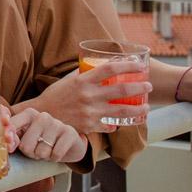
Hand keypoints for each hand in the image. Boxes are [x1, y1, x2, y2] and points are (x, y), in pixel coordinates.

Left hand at [10, 107, 85, 162]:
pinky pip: (56, 154)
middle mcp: (42, 116)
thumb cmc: (42, 141)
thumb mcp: (26, 138)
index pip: (12, 125)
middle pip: (25, 146)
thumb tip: (8, 144)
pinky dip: (55, 158)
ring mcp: (57, 123)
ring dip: (44, 156)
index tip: (8, 147)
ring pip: (41, 152)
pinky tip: (57, 152)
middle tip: (37, 150)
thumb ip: (13, 139)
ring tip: (48, 150)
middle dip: (30, 153)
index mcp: (28, 114)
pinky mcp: (69, 133)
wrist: (69, 145)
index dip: (7, 138)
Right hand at [36, 60, 151, 129]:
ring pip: (121, 111)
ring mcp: (90, 112)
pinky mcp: (90, 126)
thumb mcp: (68, 80)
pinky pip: (109, 126)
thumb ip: (83, 74)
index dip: (127, 66)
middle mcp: (88, 96)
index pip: (109, 69)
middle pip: (121, 90)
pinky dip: (117, 125)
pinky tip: (124, 123)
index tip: (139, 65)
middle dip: (139, 87)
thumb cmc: (55, 95)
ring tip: (146, 107)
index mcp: (82, 80)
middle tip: (148, 86)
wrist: (43, 115)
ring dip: (138, 109)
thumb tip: (98, 66)